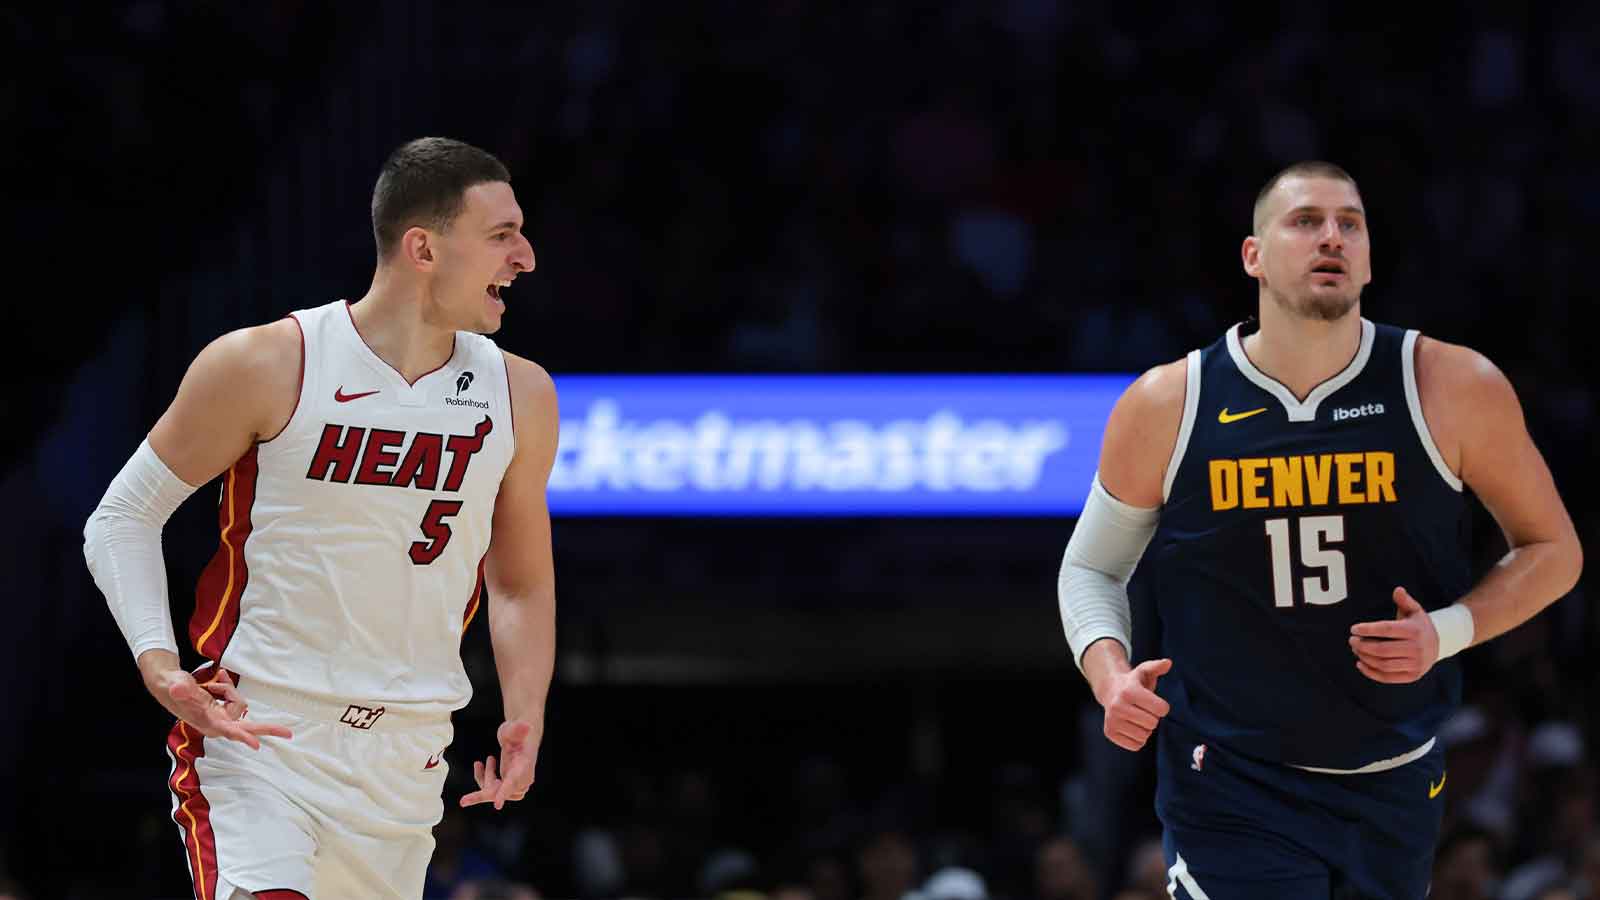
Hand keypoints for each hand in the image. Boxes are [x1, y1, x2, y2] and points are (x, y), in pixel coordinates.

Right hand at [162, 668, 292, 749]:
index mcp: (207, 721)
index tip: (257, 745)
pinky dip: (226, 687)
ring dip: (226, 689)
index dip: (242, 737)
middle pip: (246, 727)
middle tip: (289, 734)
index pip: (228, 730)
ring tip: (209, 684)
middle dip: (267, 729)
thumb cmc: (173, 686)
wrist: (170, 686)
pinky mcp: (223, 711)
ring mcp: (221, 718)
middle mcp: (217, 723)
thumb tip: (178, 689)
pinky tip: (216, 680)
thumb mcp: (175, 685)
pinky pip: (234, 697)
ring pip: (238, 702)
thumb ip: (179, 689)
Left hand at [461, 720, 539, 809]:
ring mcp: (515, 783)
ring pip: (494, 791)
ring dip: (484, 778)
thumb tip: (527, 726)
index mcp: (524, 766)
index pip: (514, 781)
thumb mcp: (515, 728)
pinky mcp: (508, 784)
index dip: (505, 792)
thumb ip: (519, 728)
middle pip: (500, 791)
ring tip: (480, 763)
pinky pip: (492, 789)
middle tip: (464, 801)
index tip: (497, 804)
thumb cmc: (517, 732)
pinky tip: (479, 765)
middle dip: (482, 794)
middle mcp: (522, 778)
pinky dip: (482, 778)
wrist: (520, 737)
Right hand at [1095, 658, 1171, 751]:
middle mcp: (1117, 706)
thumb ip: (1156, 666)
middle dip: (1153, 717)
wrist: (1110, 691)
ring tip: (1137, 717)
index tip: (1154, 702)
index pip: (1161, 709)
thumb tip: (1168, 663)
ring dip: (1145, 729)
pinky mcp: (1109, 733)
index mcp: (1129, 691)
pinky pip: (1136, 746)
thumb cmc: (1133, 682)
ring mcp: (1112, 720)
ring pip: (1144, 736)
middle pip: (1153, 723)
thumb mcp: (1144, 671)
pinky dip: (1138, 739)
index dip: (1162, 707)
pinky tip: (1131, 726)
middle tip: (1143, 710)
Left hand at [1349, 587, 1439, 683]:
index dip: (1367, 629)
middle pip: (1382, 650)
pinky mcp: (1413, 676)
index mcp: (1414, 630)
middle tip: (1352, 641)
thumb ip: (1404, 600)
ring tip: (1356, 650)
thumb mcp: (1415, 610)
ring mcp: (1415, 664)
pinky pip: (1388, 677)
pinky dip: (1372, 673)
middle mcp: (1416, 648)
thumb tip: (1397, 590)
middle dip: (1363, 645)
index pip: (1386, 629)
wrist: (1439, 644)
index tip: (1353, 629)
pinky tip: (1360, 664)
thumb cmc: (1419, 625)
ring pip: (1383, 664)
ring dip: (1365, 658)